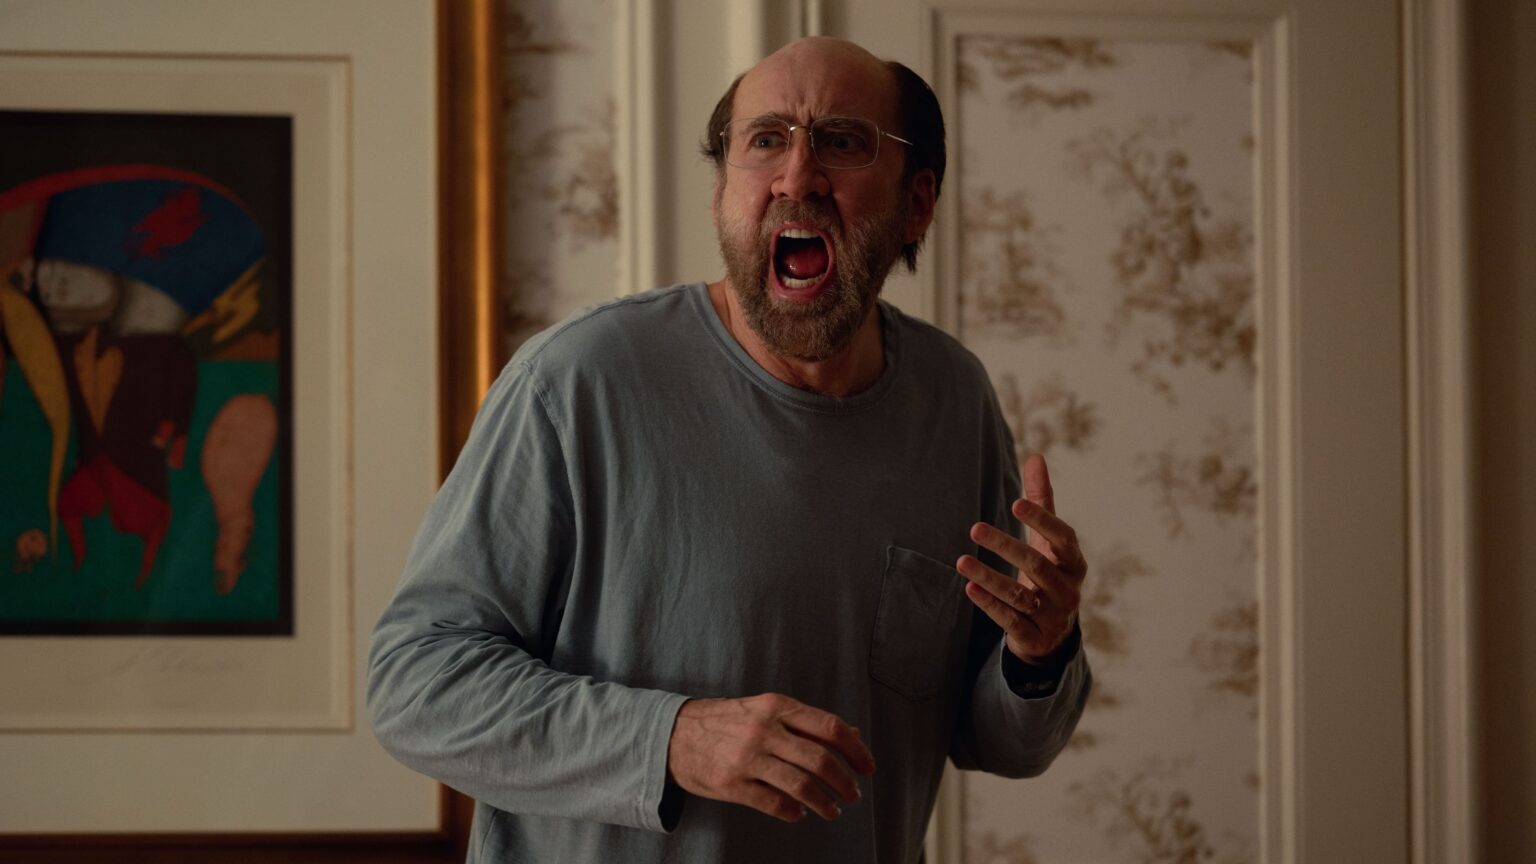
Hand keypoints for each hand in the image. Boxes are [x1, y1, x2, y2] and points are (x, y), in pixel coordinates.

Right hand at [666, 693, 876, 822]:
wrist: (674, 733)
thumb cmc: (728, 720)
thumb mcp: (767, 709)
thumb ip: (807, 721)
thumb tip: (852, 735)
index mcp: (777, 707)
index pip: (829, 727)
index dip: (855, 750)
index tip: (868, 768)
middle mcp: (765, 730)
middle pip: (820, 759)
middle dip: (844, 782)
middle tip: (853, 795)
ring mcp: (748, 758)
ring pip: (801, 785)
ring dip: (824, 802)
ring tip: (833, 811)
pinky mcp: (732, 784)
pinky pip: (773, 803)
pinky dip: (793, 812)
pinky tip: (800, 813)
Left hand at [956, 453, 1086, 662]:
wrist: (1053, 631)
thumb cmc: (1048, 571)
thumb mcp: (1048, 540)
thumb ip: (1042, 501)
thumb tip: (1036, 456)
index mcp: (1074, 561)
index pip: (1063, 537)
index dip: (1042, 520)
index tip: (1015, 502)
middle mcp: (1067, 589)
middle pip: (1037, 566)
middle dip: (1006, 546)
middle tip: (974, 528)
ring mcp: (1053, 615)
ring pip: (1021, 596)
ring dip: (990, 578)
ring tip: (960, 561)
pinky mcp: (1034, 636)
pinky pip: (1010, 620)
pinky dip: (990, 604)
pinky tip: (969, 587)